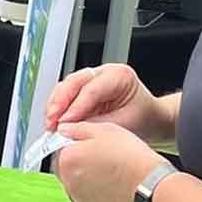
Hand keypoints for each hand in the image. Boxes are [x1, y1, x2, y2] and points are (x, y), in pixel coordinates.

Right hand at [46, 64, 164, 138]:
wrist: (151, 118)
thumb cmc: (144, 118)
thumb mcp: (126, 124)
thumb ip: (99, 125)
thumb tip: (73, 129)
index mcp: (119, 75)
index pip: (91, 89)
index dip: (75, 107)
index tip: (65, 123)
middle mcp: (103, 72)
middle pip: (73, 82)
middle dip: (59, 103)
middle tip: (52, 122)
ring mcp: (92, 78)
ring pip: (66, 86)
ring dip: (55, 105)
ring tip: (50, 123)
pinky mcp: (83, 88)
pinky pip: (66, 94)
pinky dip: (58, 108)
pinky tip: (54, 120)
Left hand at [55, 122, 168, 201]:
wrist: (151, 186)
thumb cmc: (131, 157)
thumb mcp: (104, 129)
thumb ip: (78, 128)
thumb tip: (63, 129)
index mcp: (67, 159)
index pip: (60, 148)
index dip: (74, 143)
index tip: (87, 144)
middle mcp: (68, 180)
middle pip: (66, 167)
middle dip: (78, 161)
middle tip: (100, 157)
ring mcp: (79, 198)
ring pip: (74, 184)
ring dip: (84, 178)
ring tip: (107, 171)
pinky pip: (85, 200)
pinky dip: (92, 194)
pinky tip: (107, 186)